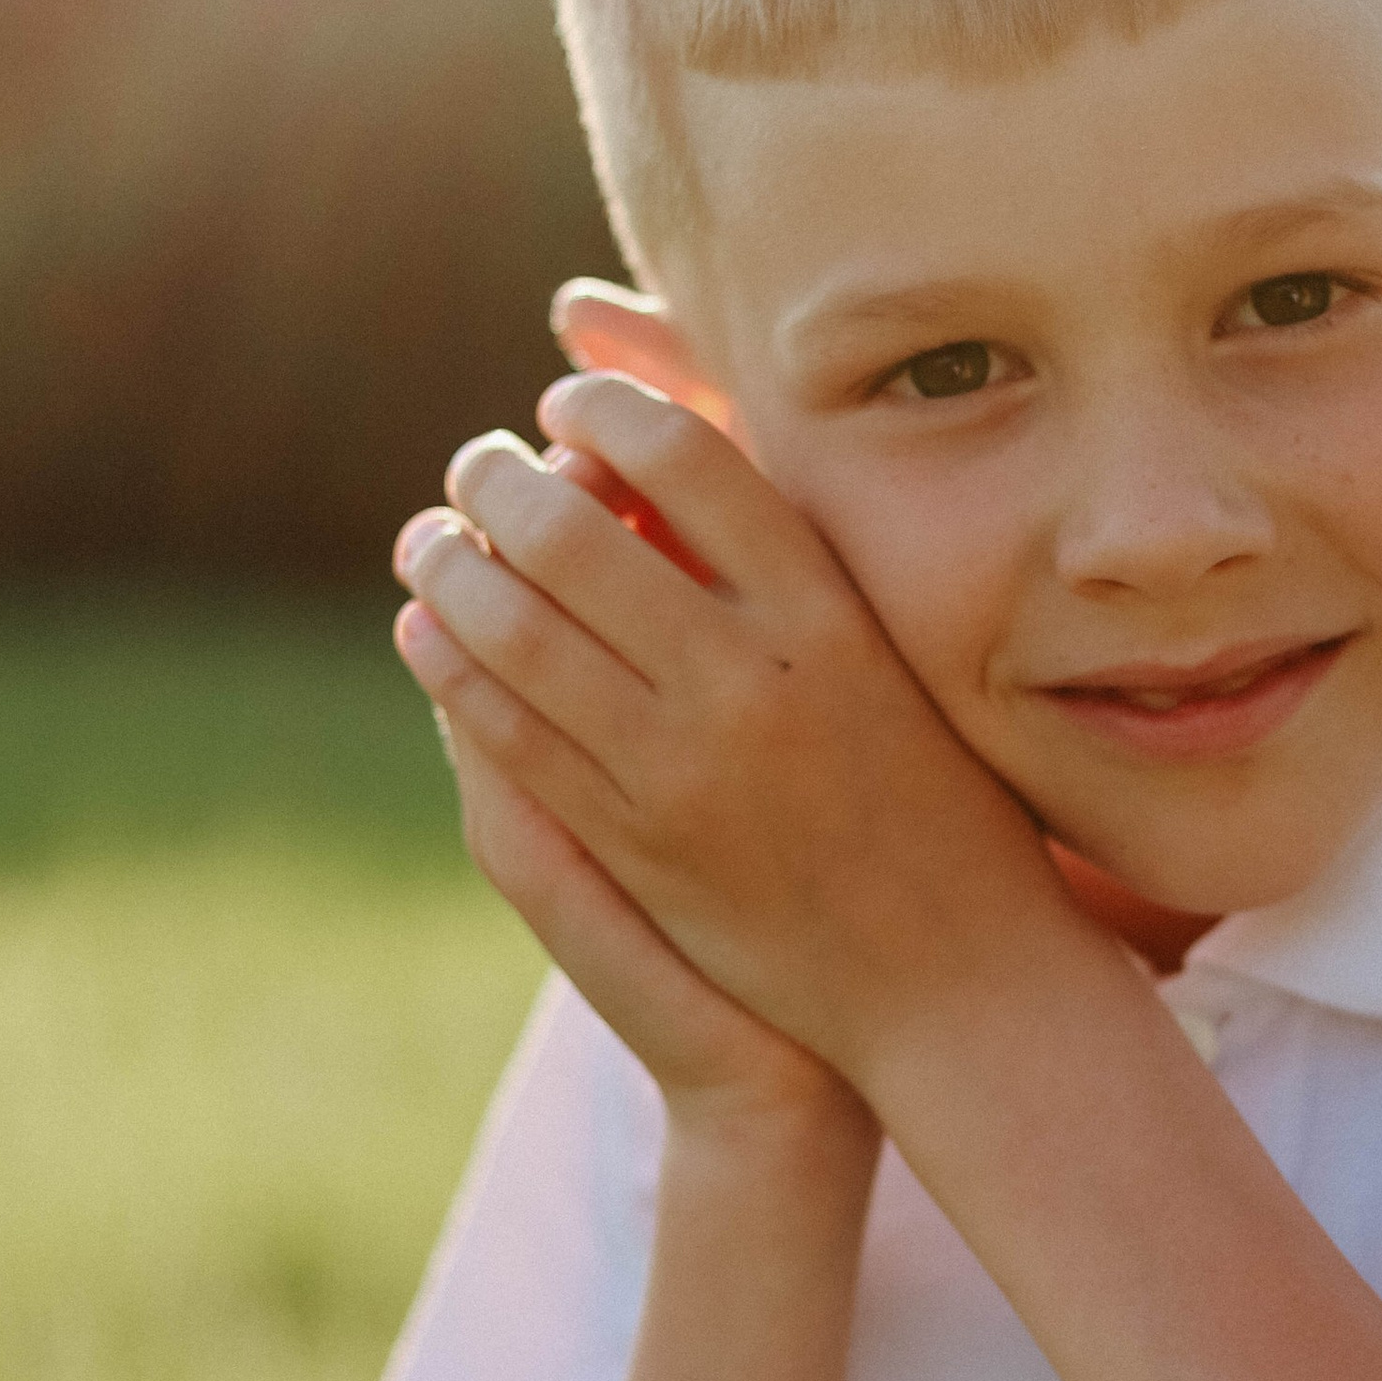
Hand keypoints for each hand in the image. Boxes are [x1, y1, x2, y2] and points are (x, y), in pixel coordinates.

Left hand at [393, 379, 1083, 1097]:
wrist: (955, 979)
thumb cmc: (944, 803)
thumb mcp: (904, 660)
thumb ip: (803, 565)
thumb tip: (680, 455)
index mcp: (832, 613)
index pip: (687, 456)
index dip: (604, 408)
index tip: (564, 400)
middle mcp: (754, 678)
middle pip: (575, 533)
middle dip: (496, 480)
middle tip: (472, 464)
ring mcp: (686, 768)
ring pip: (518, 630)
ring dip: (450, 566)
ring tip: (430, 540)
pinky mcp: (638, 845)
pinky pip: (510, 733)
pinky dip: (451, 666)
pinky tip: (426, 631)